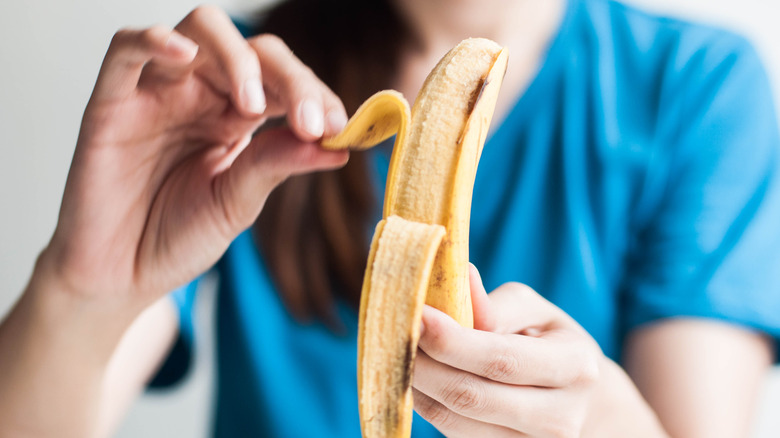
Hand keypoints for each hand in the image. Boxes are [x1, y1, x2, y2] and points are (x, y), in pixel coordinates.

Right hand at [36, 6, 348, 315]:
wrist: (119, 277)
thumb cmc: (175, 239)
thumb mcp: (237, 203)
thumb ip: (277, 164)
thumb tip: (340, 147)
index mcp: (237, 119)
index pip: (285, 82)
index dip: (317, 96)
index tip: (340, 129)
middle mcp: (202, 96)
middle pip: (255, 52)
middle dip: (293, 80)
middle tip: (312, 124)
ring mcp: (159, 93)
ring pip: (202, 32)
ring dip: (238, 58)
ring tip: (254, 105)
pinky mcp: (112, 101)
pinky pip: (127, 49)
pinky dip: (155, 40)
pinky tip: (184, 55)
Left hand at [412, 266, 665, 436]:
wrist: (580, 400)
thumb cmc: (550, 342)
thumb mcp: (536, 312)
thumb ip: (498, 304)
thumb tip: (462, 280)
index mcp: (574, 368)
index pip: (499, 359)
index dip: (451, 340)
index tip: (415, 314)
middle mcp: (559, 418)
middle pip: (470, 397)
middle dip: (422, 364)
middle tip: (393, 333)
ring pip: (453, 420)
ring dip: (416, 385)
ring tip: (397, 351)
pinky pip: (451, 433)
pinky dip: (425, 402)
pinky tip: (414, 375)